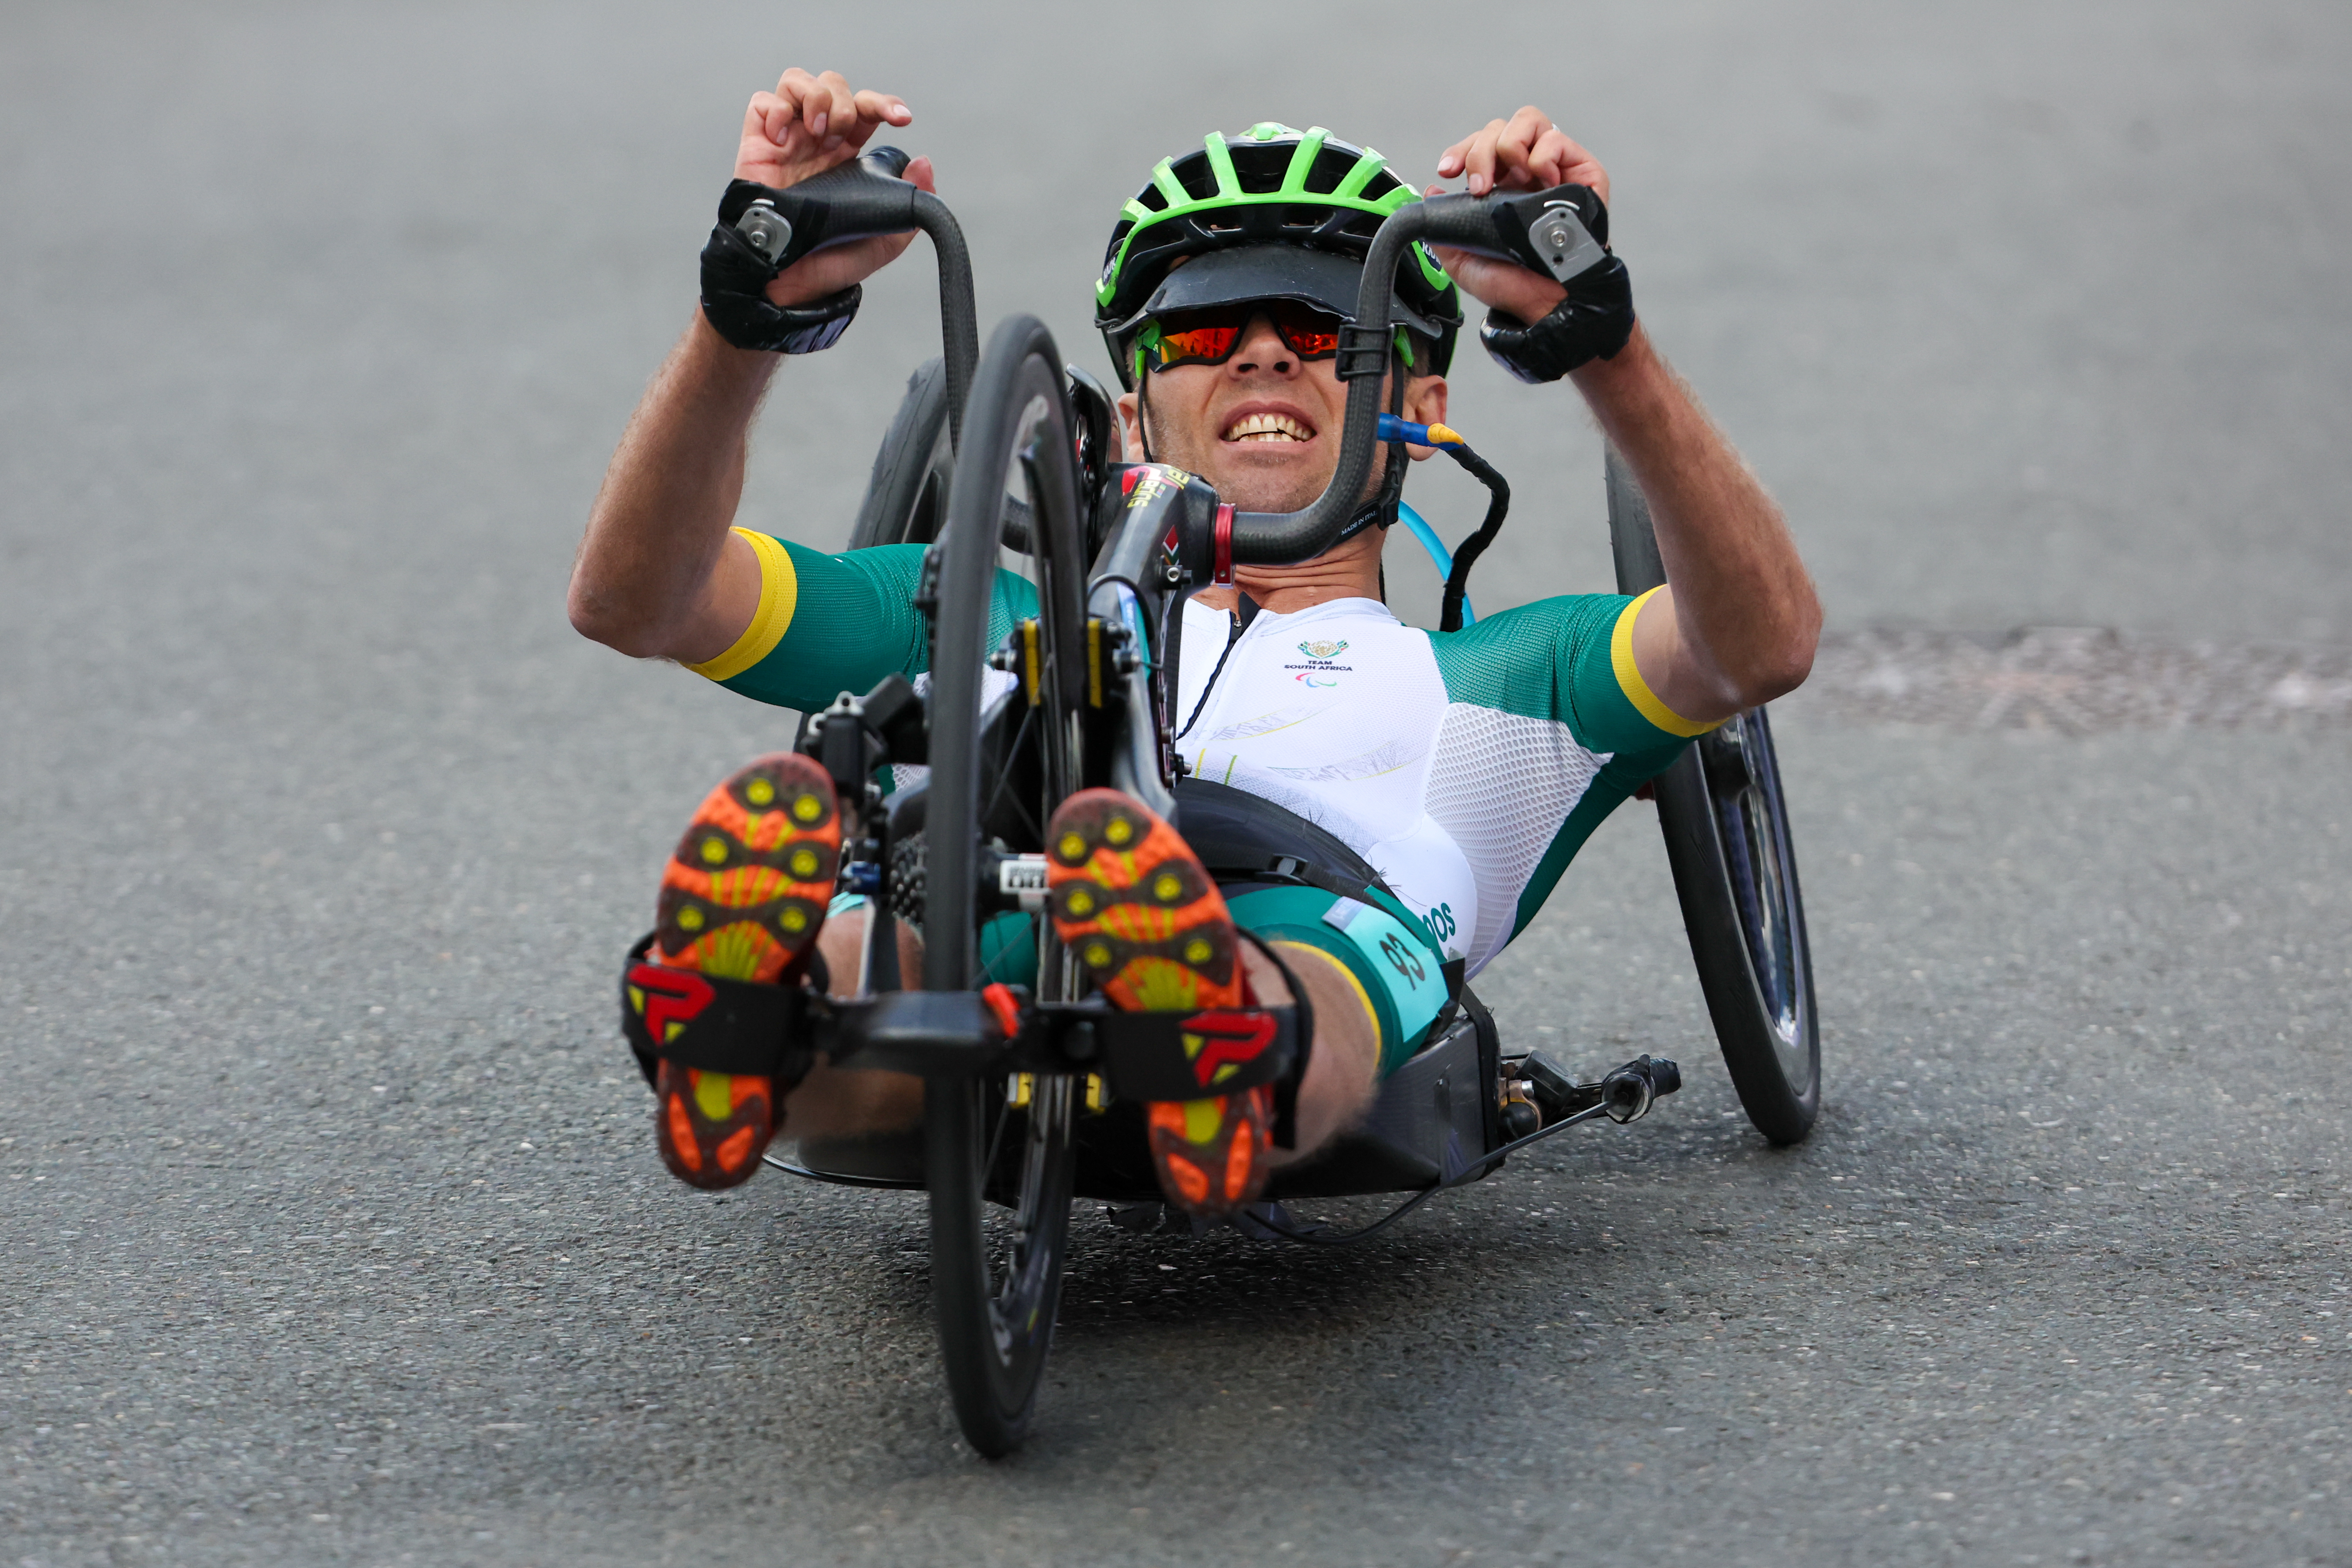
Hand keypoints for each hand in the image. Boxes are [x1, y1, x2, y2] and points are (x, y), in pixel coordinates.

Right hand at [734, 68, 935, 306]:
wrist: (791, 281)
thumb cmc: (831, 262)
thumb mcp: (885, 239)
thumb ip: (910, 203)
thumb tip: (925, 165)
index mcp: (848, 156)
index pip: (866, 111)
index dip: (884, 104)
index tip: (902, 119)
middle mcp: (817, 142)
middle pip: (833, 86)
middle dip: (845, 100)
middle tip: (842, 134)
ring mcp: (787, 141)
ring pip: (798, 82)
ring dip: (814, 96)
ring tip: (817, 131)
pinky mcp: (757, 145)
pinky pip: (762, 102)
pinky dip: (775, 109)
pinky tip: (783, 137)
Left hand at [1425, 107, 1610, 322]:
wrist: (1544, 301)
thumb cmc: (1513, 285)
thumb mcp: (1463, 259)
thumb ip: (1444, 227)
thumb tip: (1431, 193)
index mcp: (1499, 188)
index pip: (1479, 147)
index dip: (1462, 150)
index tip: (1448, 170)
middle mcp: (1525, 174)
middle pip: (1499, 129)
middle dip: (1481, 150)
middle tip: (1480, 186)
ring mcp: (1554, 170)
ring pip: (1529, 122)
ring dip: (1510, 144)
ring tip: (1511, 178)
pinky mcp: (1582, 172)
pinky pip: (1557, 139)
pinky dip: (1542, 154)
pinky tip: (1540, 181)